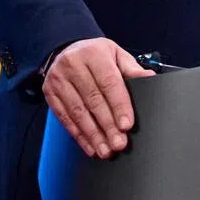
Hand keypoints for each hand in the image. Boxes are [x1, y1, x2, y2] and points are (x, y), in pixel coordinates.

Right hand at [42, 38, 154, 157]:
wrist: (66, 49)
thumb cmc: (95, 54)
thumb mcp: (115, 54)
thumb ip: (131, 68)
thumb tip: (149, 77)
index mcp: (93, 54)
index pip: (109, 83)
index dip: (119, 106)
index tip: (127, 125)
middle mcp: (73, 65)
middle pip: (93, 100)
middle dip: (107, 126)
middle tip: (119, 143)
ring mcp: (58, 80)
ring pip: (78, 112)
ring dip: (93, 135)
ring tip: (105, 150)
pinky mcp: (49, 93)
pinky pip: (64, 118)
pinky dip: (78, 135)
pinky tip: (90, 146)